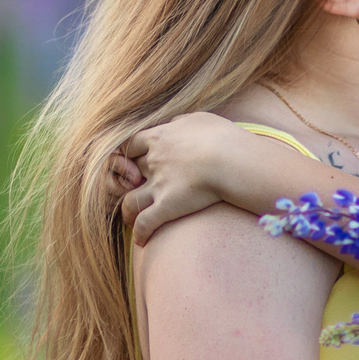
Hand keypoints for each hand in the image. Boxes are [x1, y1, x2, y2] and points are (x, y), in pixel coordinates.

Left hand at [115, 113, 254, 245]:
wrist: (231, 159)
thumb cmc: (221, 137)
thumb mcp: (200, 119)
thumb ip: (182, 121)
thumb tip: (175, 123)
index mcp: (159, 138)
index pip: (131, 144)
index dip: (129, 154)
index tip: (134, 160)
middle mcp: (153, 162)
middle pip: (127, 173)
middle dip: (127, 182)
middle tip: (132, 189)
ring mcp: (158, 185)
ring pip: (130, 201)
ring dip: (128, 211)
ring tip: (130, 219)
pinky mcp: (167, 206)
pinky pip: (145, 223)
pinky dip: (140, 232)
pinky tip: (142, 240)